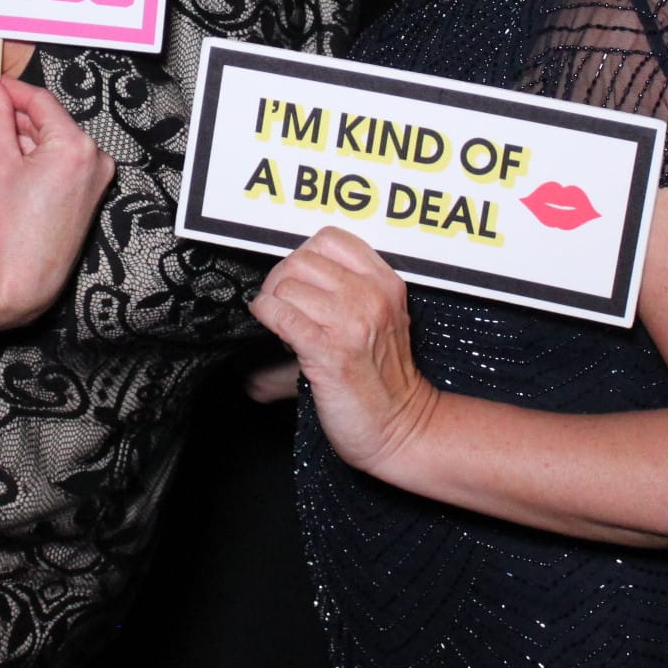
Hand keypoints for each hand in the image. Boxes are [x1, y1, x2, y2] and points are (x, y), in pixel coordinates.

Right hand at [0, 71, 112, 330]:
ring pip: (34, 148)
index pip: (39, 101)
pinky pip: (42, 171)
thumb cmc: (13, 228)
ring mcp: (86, 180)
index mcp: (77, 145)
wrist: (21, 283)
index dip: (6, 90)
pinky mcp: (76, 197)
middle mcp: (90, 159)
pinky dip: (12, 165)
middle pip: (35, 125)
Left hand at [249, 227, 439, 475]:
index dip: (304, 256)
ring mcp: (351, 323)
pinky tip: (269, 324)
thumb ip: (347, 292)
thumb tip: (288, 280)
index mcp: (385, 284)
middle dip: (282, 280)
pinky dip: (266, 315)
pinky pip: (281, 315)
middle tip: (284, 305)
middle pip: (301, 259)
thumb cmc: (385, 380)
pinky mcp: (329, 352)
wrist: (401, 428)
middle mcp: (371, 297)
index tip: (300, 280)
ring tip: (285, 324)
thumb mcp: (382, 320)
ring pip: (287, 285)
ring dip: (274, 303)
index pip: (330, 239)